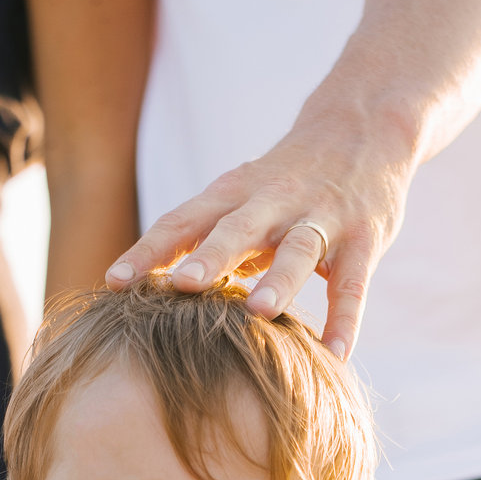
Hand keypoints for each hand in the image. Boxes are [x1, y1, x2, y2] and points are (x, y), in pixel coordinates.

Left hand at [106, 102, 415, 360]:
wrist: (366, 125)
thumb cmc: (284, 179)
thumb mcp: (239, 198)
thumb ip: (199, 237)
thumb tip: (139, 285)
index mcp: (233, 194)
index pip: (184, 220)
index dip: (149, 249)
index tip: (114, 281)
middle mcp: (273, 202)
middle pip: (237, 228)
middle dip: (210, 256)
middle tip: (181, 286)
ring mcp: (322, 218)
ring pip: (298, 249)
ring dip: (279, 280)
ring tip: (259, 312)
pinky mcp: (365, 238)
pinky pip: (353, 283)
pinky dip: (346, 319)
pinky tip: (334, 354)